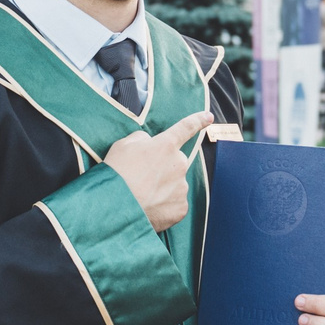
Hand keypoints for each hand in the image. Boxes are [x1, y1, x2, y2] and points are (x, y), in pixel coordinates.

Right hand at [104, 111, 211, 231]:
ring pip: (175, 184)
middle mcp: (179, 164)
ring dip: (162, 188)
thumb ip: (142, 139)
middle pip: (176, 163)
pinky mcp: (181, 207)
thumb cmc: (116, 173)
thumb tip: (150, 143)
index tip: (209, 117)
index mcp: (166, 145)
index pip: (186, 128)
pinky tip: (148, 206)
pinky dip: (164, 205)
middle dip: (163, 168)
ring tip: (142, 195)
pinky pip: (175, 203)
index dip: (198, 120)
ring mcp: (181, 187)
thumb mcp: (123, 145)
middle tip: (142, 178)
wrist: (115, 206)